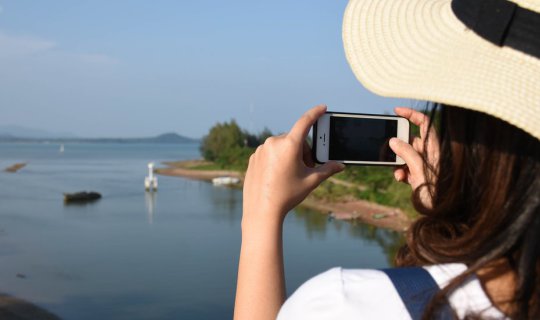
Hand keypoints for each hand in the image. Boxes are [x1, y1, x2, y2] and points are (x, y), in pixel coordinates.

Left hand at [242, 105, 344, 226]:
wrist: (261, 210)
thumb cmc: (287, 195)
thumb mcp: (311, 181)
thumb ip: (327, 169)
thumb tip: (341, 165)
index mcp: (289, 145)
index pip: (305, 122)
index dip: (315, 113)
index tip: (322, 107)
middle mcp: (274, 143)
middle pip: (295, 139)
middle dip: (303, 151)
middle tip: (306, 168)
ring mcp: (261, 149)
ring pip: (281, 146)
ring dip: (289, 154)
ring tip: (290, 174)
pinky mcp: (254, 157)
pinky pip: (269, 152)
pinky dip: (276, 159)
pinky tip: (277, 176)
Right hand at [389, 107, 439, 206]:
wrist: (445, 214)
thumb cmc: (438, 193)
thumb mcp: (419, 171)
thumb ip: (407, 154)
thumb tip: (394, 141)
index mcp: (435, 148)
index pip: (424, 123)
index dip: (411, 114)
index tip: (396, 111)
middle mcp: (432, 154)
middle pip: (411, 140)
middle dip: (399, 147)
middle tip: (391, 154)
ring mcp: (426, 165)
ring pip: (407, 156)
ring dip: (399, 163)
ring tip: (398, 173)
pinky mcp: (421, 176)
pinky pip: (408, 168)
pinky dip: (402, 172)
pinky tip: (401, 179)